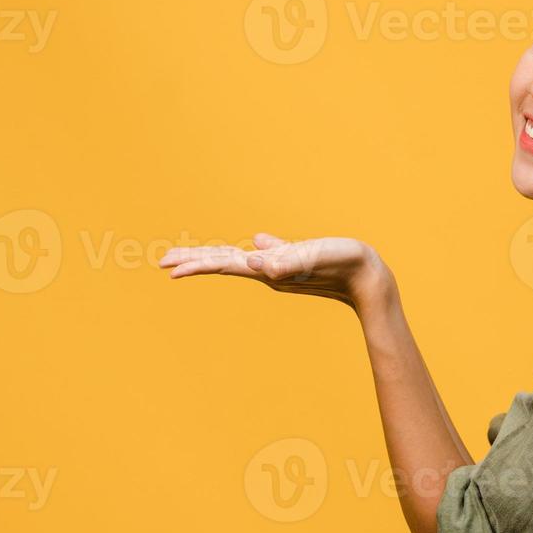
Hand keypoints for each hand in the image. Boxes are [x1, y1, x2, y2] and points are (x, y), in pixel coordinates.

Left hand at [158, 233, 392, 311]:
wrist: (370, 282)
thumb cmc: (344, 266)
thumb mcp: (313, 259)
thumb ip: (285, 260)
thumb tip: (252, 260)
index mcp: (268, 269)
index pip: (224, 264)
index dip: (196, 264)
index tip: (168, 269)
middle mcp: (269, 272)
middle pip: (224, 264)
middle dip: (194, 261)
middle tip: (162, 262)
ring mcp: (280, 271)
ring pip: (239, 262)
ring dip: (214, 259)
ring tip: (193, 258)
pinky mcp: (293, 266)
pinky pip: (262, 259)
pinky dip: (248, 254)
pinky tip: (252, 249)